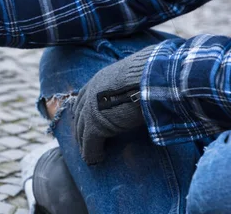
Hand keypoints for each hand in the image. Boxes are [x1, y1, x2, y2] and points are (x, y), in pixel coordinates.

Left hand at [73, 47, 153, 164]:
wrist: (154, 79)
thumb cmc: (154, 76)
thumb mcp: (140, 76)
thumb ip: (136, 83)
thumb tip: (151, 82)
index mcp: (102, 78)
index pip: (87, 95)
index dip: (86, 108)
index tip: (86, 117)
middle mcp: (92, 91)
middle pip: (80, 112)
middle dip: (82, 125)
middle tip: (84, 138)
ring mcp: (91, 107)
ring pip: (82, 129)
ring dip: (85, 141)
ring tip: (90, 152)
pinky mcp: (95, 125)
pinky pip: (90, 142)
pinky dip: (91, 152)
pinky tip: (96, 160)